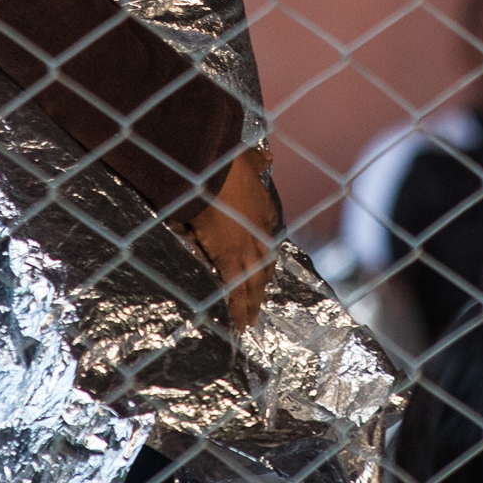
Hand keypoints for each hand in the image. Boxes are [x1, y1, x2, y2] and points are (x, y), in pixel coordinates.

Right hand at [184, 147, 280, 329]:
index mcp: (263, 212)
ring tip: (250, 321)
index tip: (263, 267)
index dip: (265, 256)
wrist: (215, 167)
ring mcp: (246, 248)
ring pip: (253, 282)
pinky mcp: (230, 257)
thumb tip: (268, 158)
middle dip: (260, 285)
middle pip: (263, 266)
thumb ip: (257, 161)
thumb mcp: (248, 158)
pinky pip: (236, 289)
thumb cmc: (227, 161)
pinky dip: (238, 308)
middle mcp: (259, 233)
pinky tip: (240, 324)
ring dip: (252, 302)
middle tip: (258, 303)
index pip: (267, 240)